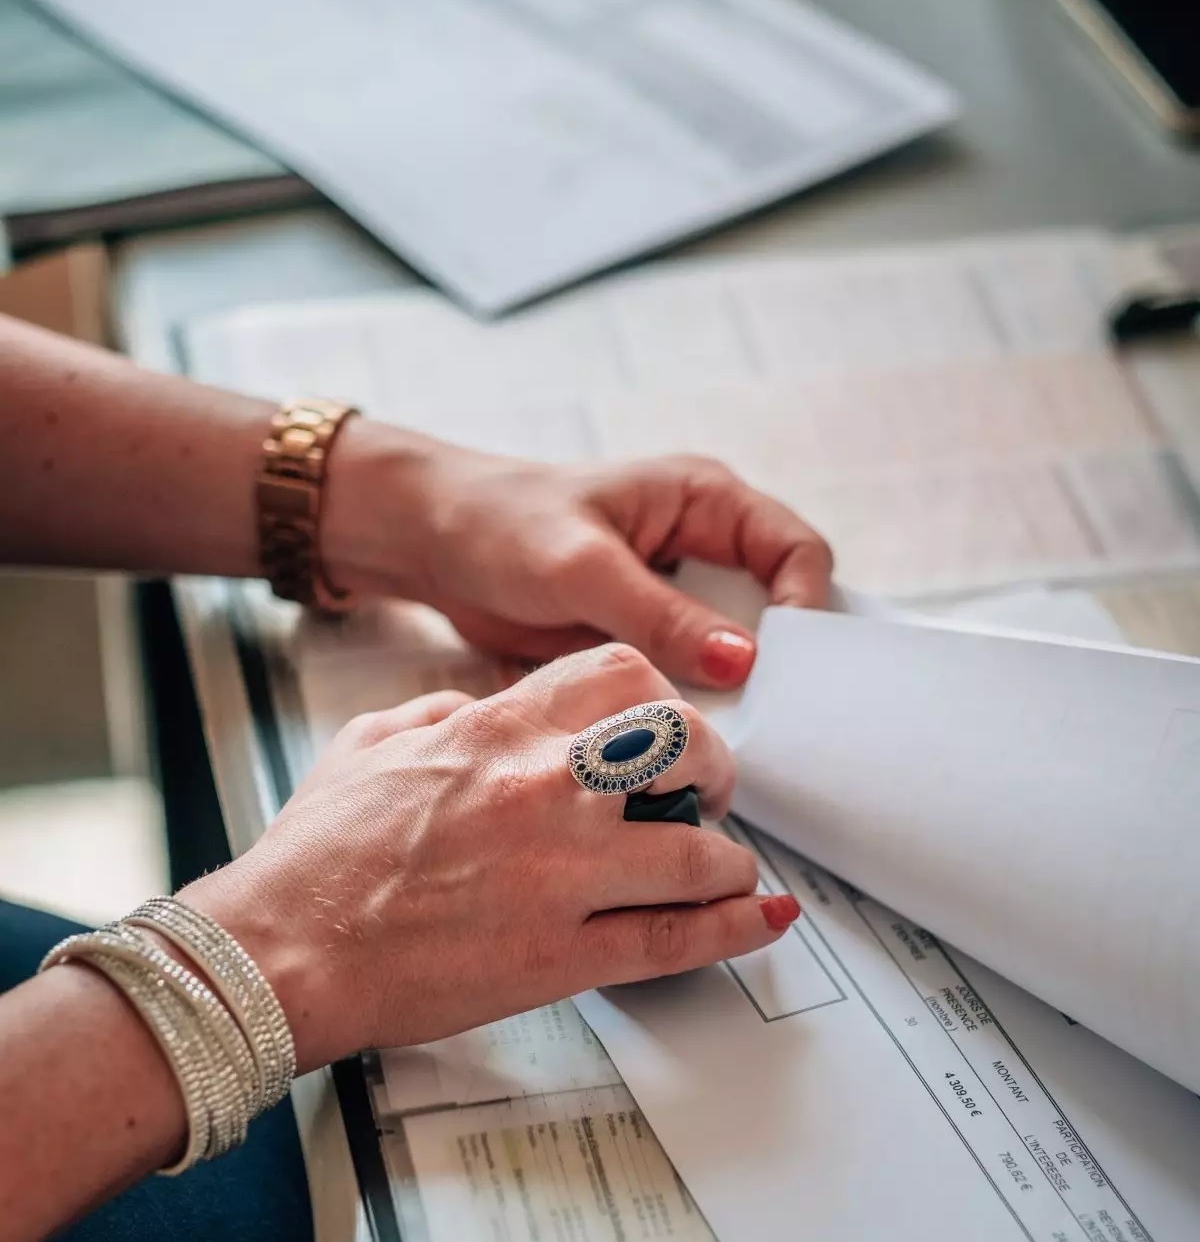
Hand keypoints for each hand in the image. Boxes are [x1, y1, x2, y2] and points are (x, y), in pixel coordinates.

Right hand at [181, 645, 799, 1068]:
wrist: (282, 949)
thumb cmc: (316, 856)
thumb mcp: (370, 744)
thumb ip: (439, 713)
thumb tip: (480, 707)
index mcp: (497, 729)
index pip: (622, 675)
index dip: (662, 698)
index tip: (664, 730)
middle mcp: (544, 788)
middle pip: (684, 743)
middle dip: (714, 767)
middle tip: (708, 793)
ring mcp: (562, 873)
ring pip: (698, 848)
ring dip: (726, 859)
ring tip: (723, 869)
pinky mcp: (564, 954)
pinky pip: (677, 938)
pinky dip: (734, 928)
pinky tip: (760, 917)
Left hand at [323, 423, 831, 690]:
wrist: (433, 547)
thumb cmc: (501, 525)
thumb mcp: (583, 567)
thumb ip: (661, 614)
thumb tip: (743, 662)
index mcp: (705, 502)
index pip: (795, 551)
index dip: (804, 606)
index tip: (784, 663)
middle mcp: (703, 550)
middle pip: (777, 612)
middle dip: (775, 664)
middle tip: (768, 717)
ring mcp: (676, 601)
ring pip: (737, 656)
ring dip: (731, 695)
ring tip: (724, 737)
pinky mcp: (646, 641)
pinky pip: (691, 682)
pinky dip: (691, 710)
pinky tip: (681, 739)